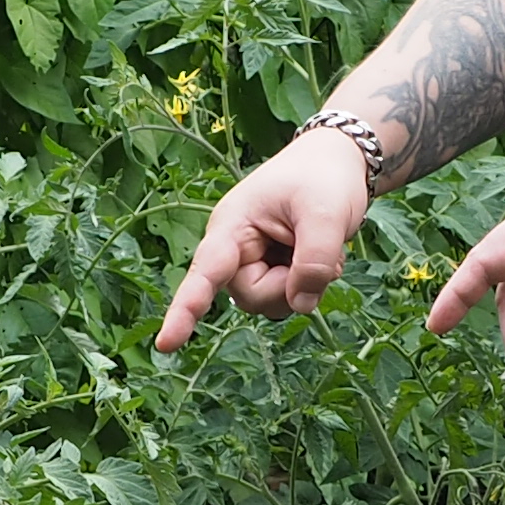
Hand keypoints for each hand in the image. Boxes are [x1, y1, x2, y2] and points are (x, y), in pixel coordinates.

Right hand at [155, 130, 378, 347]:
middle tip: (321, 254)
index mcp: (232, 226)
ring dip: (302, 286)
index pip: (205, 274)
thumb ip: (315, 262)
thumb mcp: (326, 214)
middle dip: (289, 287)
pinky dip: (310, 285)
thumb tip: (300, 305)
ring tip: (321, 248)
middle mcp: (234, 248)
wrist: (338, 160)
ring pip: (270, 302)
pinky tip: (323, 257)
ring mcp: (253, 261)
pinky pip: (286, 297)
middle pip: (251, 297)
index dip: (185, 311)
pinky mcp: (271, 269)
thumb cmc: (324, 176)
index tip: (166, 344)